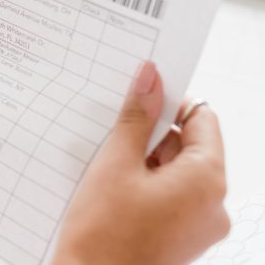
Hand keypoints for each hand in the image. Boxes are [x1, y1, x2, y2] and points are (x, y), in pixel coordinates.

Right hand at [53, 61, 228, 264]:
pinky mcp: (182, 239)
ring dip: (145, 164)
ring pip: (177, 173)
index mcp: (207, 181)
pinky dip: (146, 187)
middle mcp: (213, 205)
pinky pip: (171, 198)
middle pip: (189, 147)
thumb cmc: (103, 234)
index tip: (140, 100)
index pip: (202, 120)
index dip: (170, 104)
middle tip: (114, 139)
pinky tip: (115, 192)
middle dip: (151, 138)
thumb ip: (137, 118)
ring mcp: (199, 226)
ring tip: (110, 172)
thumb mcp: (116, 164)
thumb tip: (151, 78)